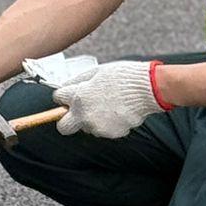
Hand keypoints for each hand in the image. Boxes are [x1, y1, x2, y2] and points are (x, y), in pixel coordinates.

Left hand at [53, 59, 167, 138]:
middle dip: (67, 119)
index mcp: (79, 96)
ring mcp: (98, 127)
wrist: (148, 89)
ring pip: (86, 127)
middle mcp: (85, 115)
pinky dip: (107, 122)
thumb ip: (78, 81)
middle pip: (63, 127)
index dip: (63, 95)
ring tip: (108, 104)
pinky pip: (103, 129)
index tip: (69, 94)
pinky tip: (117, 110)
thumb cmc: (123, 77)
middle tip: (78, 110)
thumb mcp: (96, 71)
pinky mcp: (111, 133)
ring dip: (92, 118)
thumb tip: (67, 86)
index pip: (58, 98)